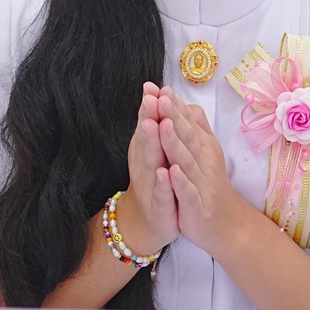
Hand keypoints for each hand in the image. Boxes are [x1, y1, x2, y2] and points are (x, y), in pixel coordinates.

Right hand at [114, 82, 177, 254]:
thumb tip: (155, 93)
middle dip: (148, 117)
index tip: (151, 86)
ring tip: (153, 125)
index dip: (149, 106)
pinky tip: (165, 172)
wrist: (150, 223)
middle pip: (146, 138)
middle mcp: (144, 164)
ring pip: (151, 162)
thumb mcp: (154, 151)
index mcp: (145, 150)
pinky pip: (161, 193)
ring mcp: (150, 185)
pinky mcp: (159, 206)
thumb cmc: (155, 181)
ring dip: (151, 144)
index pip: (146, 123)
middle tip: (150, 98)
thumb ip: (155, 124)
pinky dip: (163, 182)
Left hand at [156, 88, 252, 254]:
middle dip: (173, 116)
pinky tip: (169, 172)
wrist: (224, 223)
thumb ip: (196, 128)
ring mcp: (201, 182)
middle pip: (186, 135)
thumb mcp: (204, 152)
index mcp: (202, 145)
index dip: (173, 105)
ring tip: (163, 125)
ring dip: (175, 143)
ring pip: (186, 160)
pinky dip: (179, 182)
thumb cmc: (208, 183)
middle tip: (159, 97)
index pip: (186, 121)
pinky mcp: (197, 204)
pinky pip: (187, 192)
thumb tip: (187, 102)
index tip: (157, 87)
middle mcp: (203, 160)